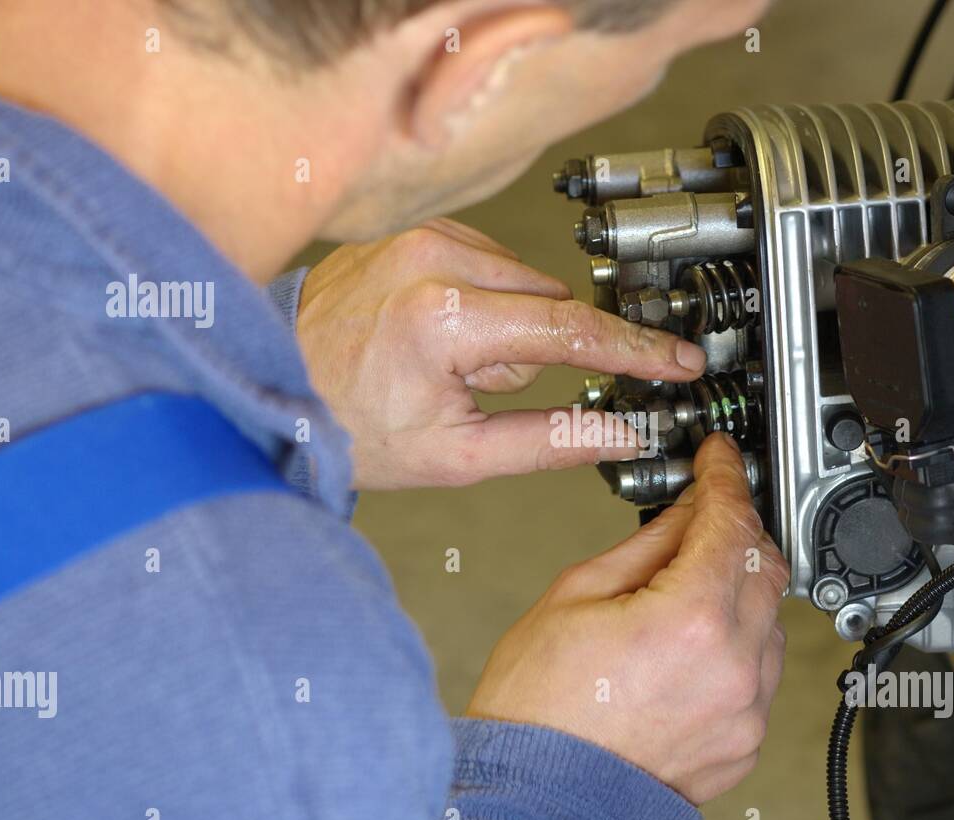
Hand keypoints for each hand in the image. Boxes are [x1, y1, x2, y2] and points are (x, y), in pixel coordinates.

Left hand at [295, 219, 706, 489]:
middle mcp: (433, 258)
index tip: (678, 362)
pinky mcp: (418, 229)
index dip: (636, 351)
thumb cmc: (348, 423)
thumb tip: (619, 433)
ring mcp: (422, 235)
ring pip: (526, 283)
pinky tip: (446, 333)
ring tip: (453, 364)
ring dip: (512, 327)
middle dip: (536, 352)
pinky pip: (494, 263)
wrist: (275, 382)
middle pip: (550, 305)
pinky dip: (488, 301)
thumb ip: (549, 442)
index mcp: (442, 318)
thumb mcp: (455, 456)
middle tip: (476, 390)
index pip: (570, 330)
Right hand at [465, 434, 788, 804]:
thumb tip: (685, 511)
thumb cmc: (539, 710)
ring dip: (739, 591)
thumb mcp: (577, 595)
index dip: (726, 476)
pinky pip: (759, 675)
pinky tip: (688, 649)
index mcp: (691, 620)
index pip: (731, 521)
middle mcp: (733, 667)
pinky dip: (735, 647)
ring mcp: (745, 711)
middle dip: (739, 530)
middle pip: (767, 565)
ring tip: (682, 594)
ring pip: (770, 621)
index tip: (720, 459)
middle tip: (704, 516)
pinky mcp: (745, 743)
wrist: (538, 797)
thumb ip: (647, 545)